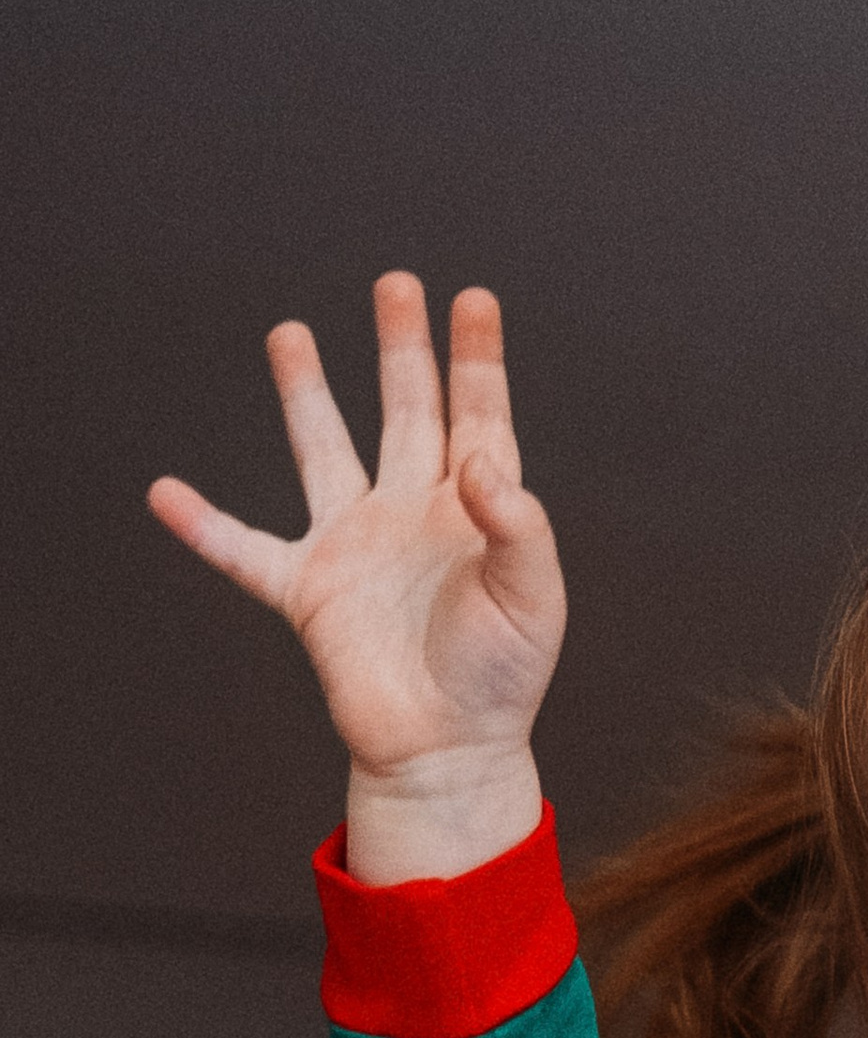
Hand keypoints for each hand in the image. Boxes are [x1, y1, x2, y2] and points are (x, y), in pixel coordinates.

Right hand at [149, 273, 559, 881]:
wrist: (447, 752)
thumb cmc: (501, 681)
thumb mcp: (532, 600)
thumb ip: (519, 526)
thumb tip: (480, 455)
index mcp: (471, 512)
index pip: (478, 418)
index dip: (475, 360)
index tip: (474, 301)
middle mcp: (410, 514)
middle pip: (405, 411)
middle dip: (401, 349)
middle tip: (396, 285)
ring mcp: (355, 546)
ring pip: (324, 451)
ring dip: (306, 395)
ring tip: (291, 334)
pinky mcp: (310, 592)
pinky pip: (244, 552)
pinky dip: (203, 526)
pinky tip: (165, 493)